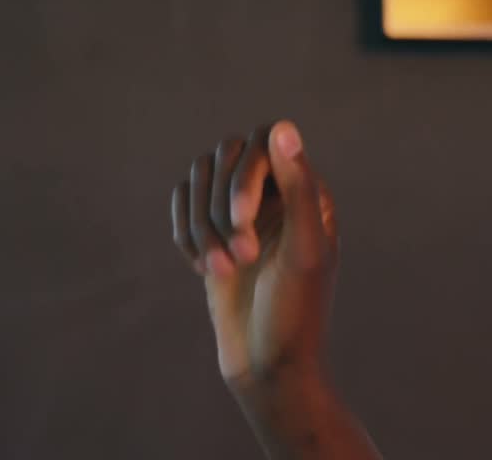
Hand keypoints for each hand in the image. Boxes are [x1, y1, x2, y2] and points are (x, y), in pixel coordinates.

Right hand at [170, 121, 338, 391]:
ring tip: (222, 270)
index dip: (246, 174)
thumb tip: (282, 126)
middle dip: (221, 207)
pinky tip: (205, 270)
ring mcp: (241, 211)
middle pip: (226, 154)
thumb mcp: (304, 249)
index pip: (266, 140)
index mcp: (309, 190)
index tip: (242, 223)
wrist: (269, 365)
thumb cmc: (296, 310)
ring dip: (201, 225)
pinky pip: (182, 205)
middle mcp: (277, 192)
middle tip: (242, 258)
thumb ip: (300, 187)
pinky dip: (185, 235)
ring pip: (199, 178)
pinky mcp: (212, 232)